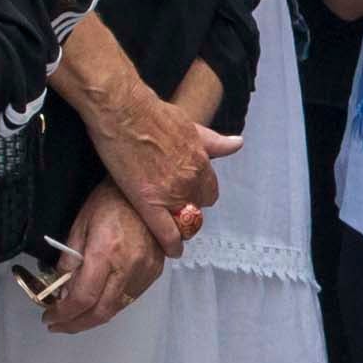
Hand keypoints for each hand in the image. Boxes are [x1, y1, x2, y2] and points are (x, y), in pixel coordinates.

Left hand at [43, 182, 166, 334]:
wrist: (151, 191)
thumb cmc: (111, 201)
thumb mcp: (80, 224)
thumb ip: (70, 260)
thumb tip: (62, 290)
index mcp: (105, 253)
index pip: (82, 298)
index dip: (63, 314)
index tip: (49, 317)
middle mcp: (128, 267)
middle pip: (101, 312)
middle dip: (76, 324)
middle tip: (59, 325)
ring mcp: (145, 272)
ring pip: (116, 309)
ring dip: (93, 318)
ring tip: (74, 317)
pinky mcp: (154, 272)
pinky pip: (130, 298)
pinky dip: (111, 306)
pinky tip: (97, 303)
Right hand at [84, 77, 234, 250]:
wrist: (125, 112)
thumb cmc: (153, 114)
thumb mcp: (191, 125)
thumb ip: (213, 141)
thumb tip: (237, 143)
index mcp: (201, 162)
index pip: (209, 192)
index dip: (198, 196)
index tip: (188, 198)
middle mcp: (191, 180)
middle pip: (198, 208)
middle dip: (188, 210)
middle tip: (173, 209)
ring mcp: (171, 193)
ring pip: (184, 221)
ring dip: (178, 224)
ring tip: (168, 226)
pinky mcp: (149, 202)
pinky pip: (166, 232)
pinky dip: (170, 244)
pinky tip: (171, 250)